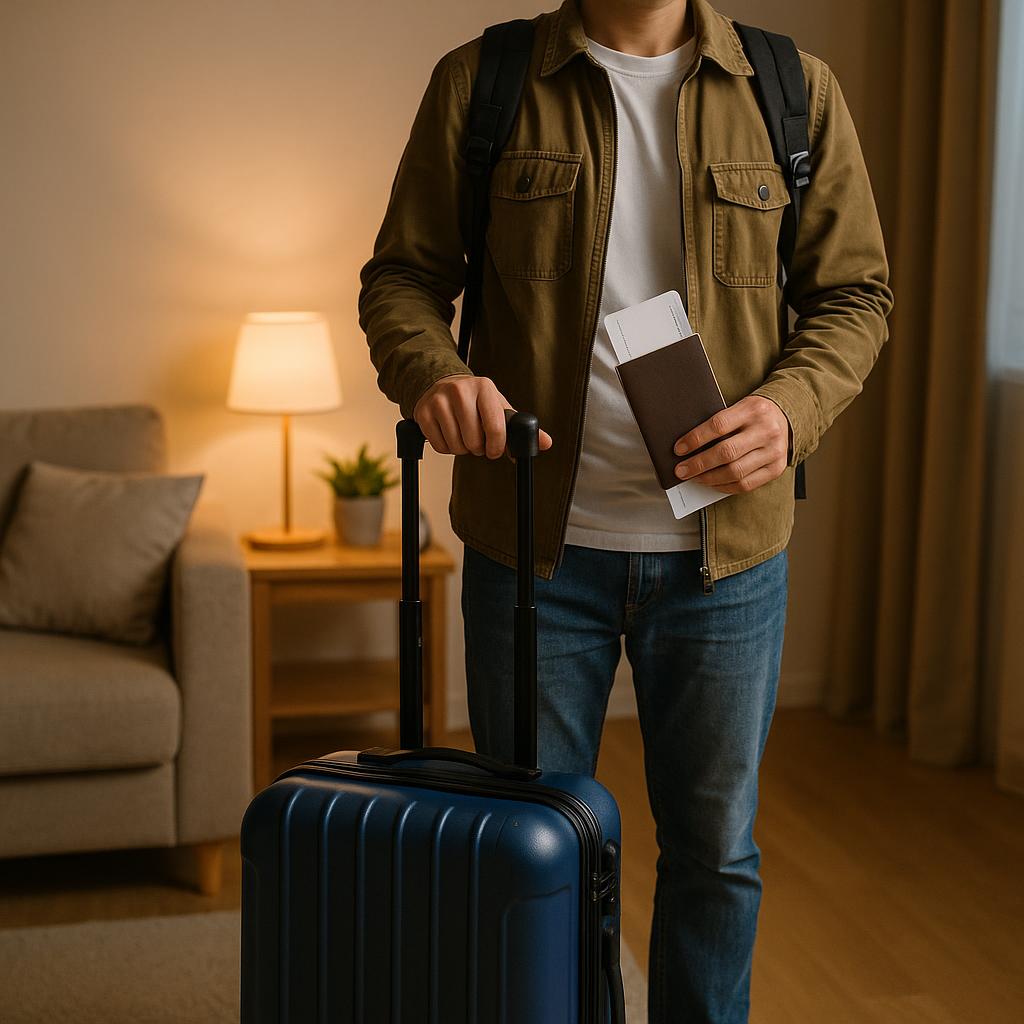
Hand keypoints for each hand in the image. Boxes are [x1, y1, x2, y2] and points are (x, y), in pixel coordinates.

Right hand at [413, 374, 553, 458]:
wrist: (441, 384)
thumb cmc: (475, 400)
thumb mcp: (499, 407)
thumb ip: (520, 426)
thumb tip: (546, 443)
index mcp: (484, 388)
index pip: (495, 427)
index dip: (496, 446)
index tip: (495, 450)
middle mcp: (460, 391)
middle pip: (474, 441)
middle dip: (478, 448)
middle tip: (477, 440)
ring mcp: (439, 401)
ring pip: (456, 446)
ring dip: (462, 449)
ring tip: (463, 435)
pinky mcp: (423, 413)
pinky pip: (440, 446)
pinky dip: (447, 448)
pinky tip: (449, 434)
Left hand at [673, 395, 789, 494]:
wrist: (786, 417)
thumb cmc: (753, 414)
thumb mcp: (739, 407)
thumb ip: (719, 423)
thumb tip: (687, 446)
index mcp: (753, 409)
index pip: (719, 425)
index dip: (696, 439)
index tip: (679, 449)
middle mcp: (766, 430)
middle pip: (726, 452)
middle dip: (698, 464)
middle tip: (681, 470)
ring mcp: (774, 451)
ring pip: (735, 472)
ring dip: (709, 478)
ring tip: (695, 478)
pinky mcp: (776, 469)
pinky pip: (745, 484)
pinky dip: (724, 486)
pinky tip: (712, 483)